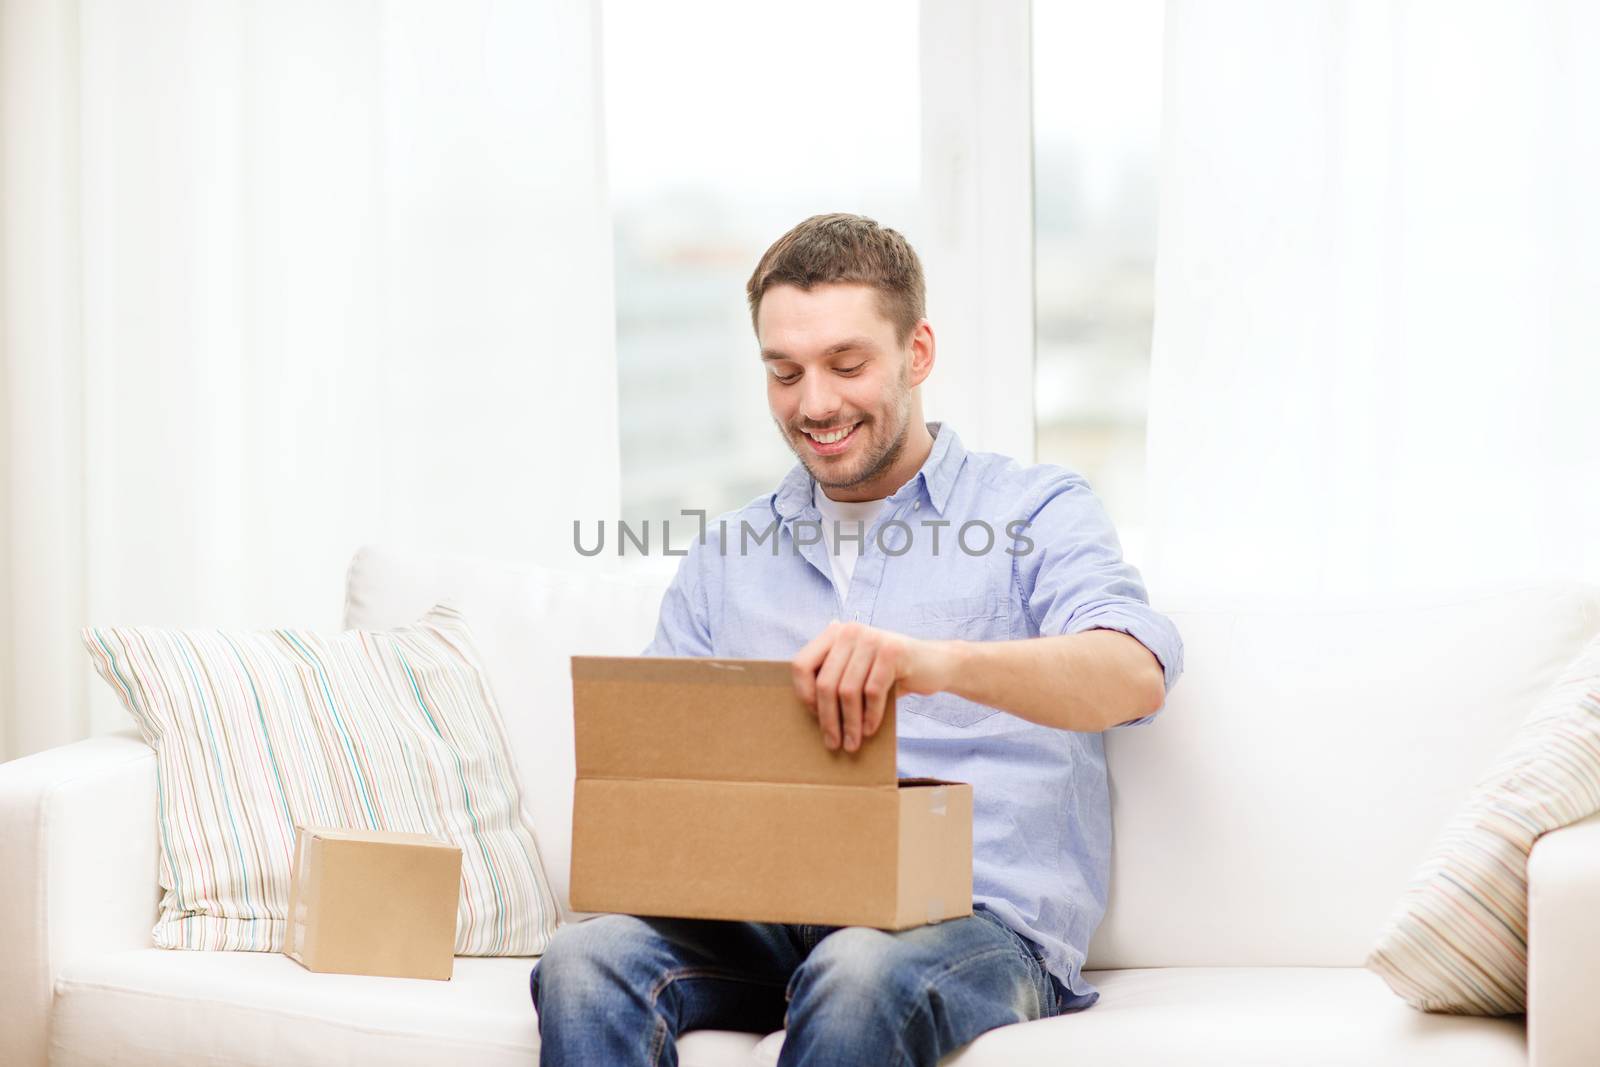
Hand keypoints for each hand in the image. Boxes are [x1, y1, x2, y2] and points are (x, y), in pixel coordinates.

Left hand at [790, 621, 952, 751]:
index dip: (804, 694)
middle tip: (834, 743)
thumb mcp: (857, 671)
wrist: (934, 664)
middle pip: (826, 682)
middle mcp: (850, 632)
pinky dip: (871, 716)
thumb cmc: (890, 674)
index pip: (801, 665)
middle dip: (828, 719)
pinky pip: (873, 692)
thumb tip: (809, 714)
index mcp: (834, 634)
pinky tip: (871, 730)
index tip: (815, 716)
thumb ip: (834, 679)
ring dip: (850, 723)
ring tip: (852, 743)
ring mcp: (871, 639)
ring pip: (848, 691)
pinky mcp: (893, 651)